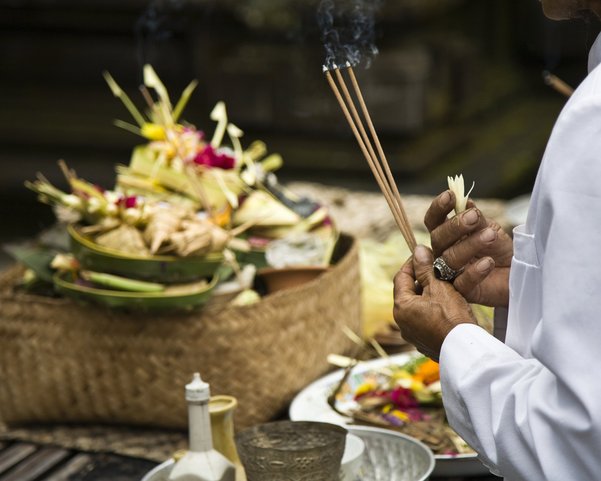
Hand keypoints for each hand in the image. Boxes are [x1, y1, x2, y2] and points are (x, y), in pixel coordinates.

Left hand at [393, 245, 476, 360]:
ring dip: (427, 295)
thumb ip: (426, 269)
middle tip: (436, 269)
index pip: (401, 277)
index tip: (424, 255)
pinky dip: (432, 310)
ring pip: (417, 307)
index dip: (412, 263)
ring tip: (444, 285)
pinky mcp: (424, 343)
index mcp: (401, 307)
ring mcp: (412, 334)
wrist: (465, 350)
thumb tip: (418, 250)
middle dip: (421, 279)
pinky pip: (424, 320)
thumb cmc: (451, 317)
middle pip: (408, 293)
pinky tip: (447, 306)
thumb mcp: (439, 287)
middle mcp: (402, 322)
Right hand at [424, 191, 512, 306]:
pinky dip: (474, 271)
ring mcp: (449, 273)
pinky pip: (462, 282)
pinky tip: (488, 262)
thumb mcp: (490, 229)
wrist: (518, 273)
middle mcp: (442, 253)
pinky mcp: (461, 292)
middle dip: (455, 226)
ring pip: (448, 259)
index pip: (433, 221)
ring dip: (469, 245)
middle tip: (474, 217)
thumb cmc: (500, 249)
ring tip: (490, 236)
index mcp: (446, 235)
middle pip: (437, 238)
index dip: (438, 208)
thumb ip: (477, 219)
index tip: (450, 195)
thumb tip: (464, 201)